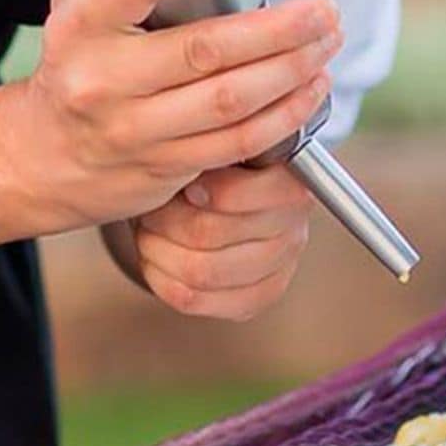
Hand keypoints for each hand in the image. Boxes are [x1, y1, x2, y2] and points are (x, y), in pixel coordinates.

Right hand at [0, 0, 342, 229]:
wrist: (41, 159)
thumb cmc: (72, 68)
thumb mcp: (67, 6)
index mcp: (78, 28)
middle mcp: (103, 81)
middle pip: (204, 51)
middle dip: (277, 29)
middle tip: (321, 8)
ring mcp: (136, 130)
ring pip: (230, 100)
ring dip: (291, 69)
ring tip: (325, 40)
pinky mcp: (168, 167)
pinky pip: (238, 142)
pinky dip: (285, 114)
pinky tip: (311, 86)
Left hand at [121, 165, 314, 320]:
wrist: (222, 204)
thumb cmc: (218, 173)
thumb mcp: (219, 151)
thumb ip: (213, 146)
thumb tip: (190, 155)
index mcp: (290, 186)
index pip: (235, 197)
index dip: (198, 192)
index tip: (183, 184)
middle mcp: (292, 231)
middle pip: (209, 235)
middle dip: (166, 219)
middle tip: (155, 208)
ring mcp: (276, 270)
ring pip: (198, 271)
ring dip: (159, 249)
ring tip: (152, 231)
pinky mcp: (254, 299)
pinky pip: (193, 299)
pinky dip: (162, 278)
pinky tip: (160, 258)